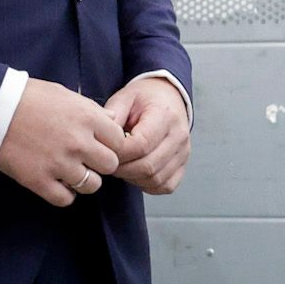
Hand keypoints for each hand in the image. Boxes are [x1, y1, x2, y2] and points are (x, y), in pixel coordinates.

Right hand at [0, 77, 127, 207]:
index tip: (101, 144)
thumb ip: (91, 111)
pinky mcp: (40, 181)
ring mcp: (59, 164)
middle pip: (110, 165)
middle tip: (87, 159)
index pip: (119, 141)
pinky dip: (64, 194)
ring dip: (84, 180)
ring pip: (92, 185)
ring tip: (70, 171)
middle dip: (100, 163)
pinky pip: (66, 199)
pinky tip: (57, 183)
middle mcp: (78, 142)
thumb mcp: (65, 94)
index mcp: (87, 118)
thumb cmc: (27, 98)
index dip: (111, 144)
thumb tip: (112, 123)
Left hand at [102, 75, 189, 193]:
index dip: (119, 153)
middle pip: (148, 166)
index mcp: (165, 116)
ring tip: (121, 165)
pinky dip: (146, 184)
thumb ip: (112, 117)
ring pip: (156, 179)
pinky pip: (164, 186)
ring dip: (133, 178)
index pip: (141, 145)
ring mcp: (183, 153)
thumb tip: (101, 139)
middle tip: (108, 162)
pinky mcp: (183, 165)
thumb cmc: (144, 99)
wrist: (167, 98)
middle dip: (122, 169)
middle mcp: (179, 136)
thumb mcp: (124, 98)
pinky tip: (135, 173)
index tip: (105, 150)